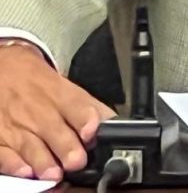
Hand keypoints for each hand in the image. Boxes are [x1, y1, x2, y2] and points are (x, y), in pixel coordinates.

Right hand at [0, 43, 115, 180]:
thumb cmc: (33, 79)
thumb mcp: (60, 82)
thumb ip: (86, 104)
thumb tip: (112, 121)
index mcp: (58, 94)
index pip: (75, 105)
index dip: (85, 119)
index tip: (91, 131)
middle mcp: (37, 111)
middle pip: (53, 129)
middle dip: (66, 146)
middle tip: (76, 161)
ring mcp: (16, 125)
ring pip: (30, 145)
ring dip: (43, 160)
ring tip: (54, 174)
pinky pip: (4, 154)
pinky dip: (14, 163)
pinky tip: (25, 171)